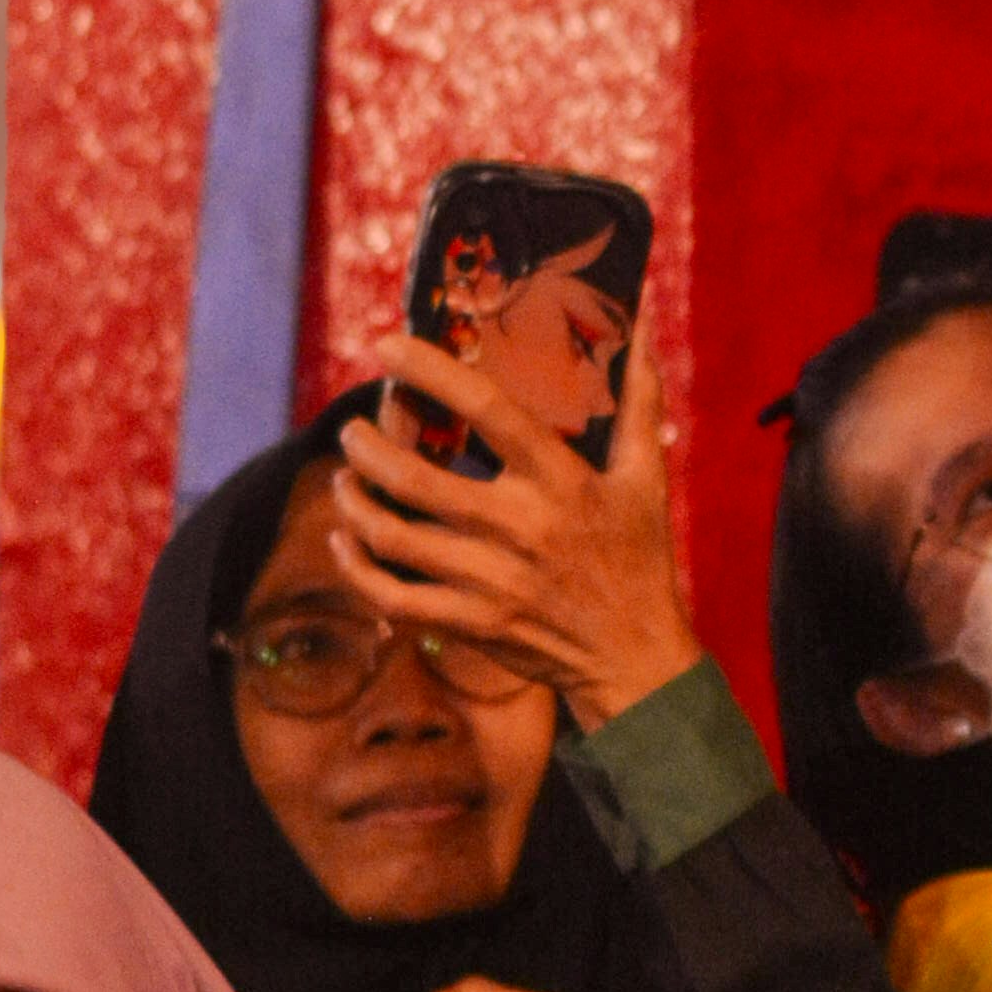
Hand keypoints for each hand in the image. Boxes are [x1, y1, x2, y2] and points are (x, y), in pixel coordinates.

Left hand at [332, 327, 703, 737]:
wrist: (633, 657)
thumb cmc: (639, 560)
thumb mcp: (647, 480)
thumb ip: (637, 405)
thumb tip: (639, 334)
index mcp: (560, 482)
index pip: (487, 409)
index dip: (430, 372)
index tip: (387, 347)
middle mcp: (518, 527)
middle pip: (414, 478)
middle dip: (368, 446)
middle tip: (354, 428)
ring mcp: (488, 580)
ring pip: (391, 536)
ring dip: (355, 500)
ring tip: (347, 476)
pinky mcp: (469, 622)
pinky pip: (391, 595)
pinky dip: (356, 567)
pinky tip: (344, 539)